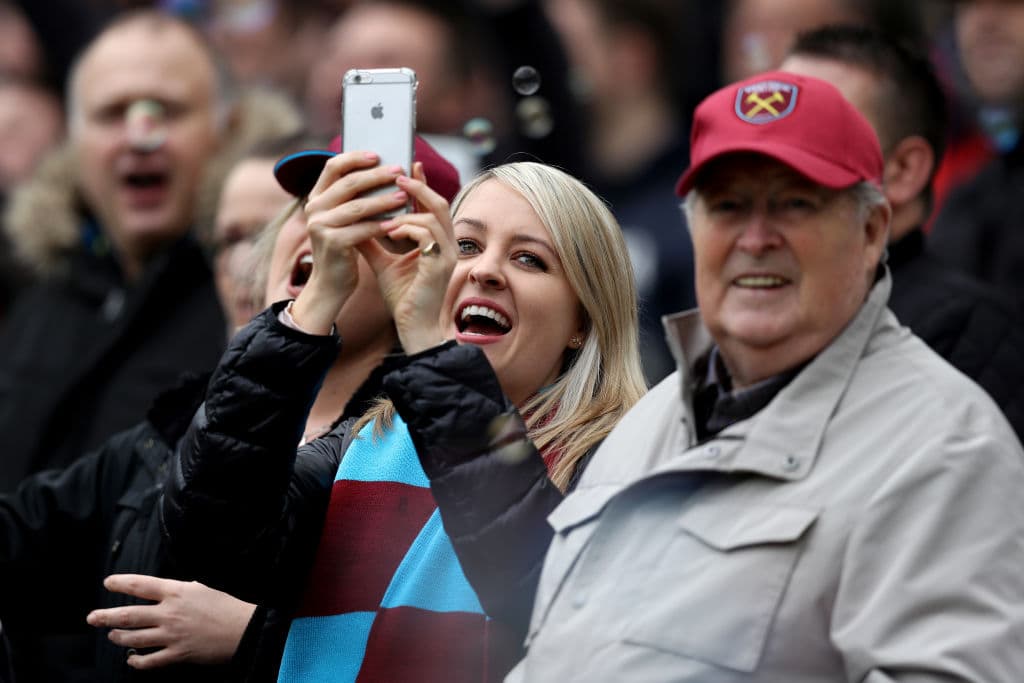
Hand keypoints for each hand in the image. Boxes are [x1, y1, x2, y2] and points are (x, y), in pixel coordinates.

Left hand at [86, 574, 255, 668]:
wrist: (245, 628)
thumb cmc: (228, 604)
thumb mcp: (204, 586)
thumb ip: (181, 588)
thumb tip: (166, 590)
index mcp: (176, 592)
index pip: (140, 585)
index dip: (120, 583)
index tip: (108, 583)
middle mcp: (169, 613)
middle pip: (129, 614)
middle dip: (106, 616)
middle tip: (92, 618)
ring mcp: (171, 636)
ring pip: (134, 638)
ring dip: (118, 637)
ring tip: (111, 635)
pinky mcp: (178, 654)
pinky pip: (149, 661)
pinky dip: (137, 661)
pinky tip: (132, 659)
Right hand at [290, 151, 407, 333]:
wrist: (331, 285)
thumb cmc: (344, 248)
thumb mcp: (345, 219)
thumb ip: (355, 198)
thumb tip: (384, 171)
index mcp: (317, 197)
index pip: (332, 167)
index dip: (354, 157)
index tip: (377, 154)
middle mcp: (314, 208)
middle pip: (348, 183)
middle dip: (376, 176)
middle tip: (399, 171)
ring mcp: (320, 226)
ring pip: (357, 206)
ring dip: (383, 200)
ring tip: (404, 196)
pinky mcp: (332, 243)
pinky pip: (362, 230)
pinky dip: (381, 225)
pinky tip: (397, 223)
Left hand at [358, 162, 455, 353]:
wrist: (413, 327)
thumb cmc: (403, 297)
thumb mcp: (383, 263)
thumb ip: (372, 241)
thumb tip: (353, 219)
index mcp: (436, 242)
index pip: (431, 205)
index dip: (420, 183)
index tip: (406, 165)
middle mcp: (446, 244)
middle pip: (439, 202)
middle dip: (418, 185)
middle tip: (395, 174)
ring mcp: (447, 254)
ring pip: (434, 215)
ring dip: (407, 210)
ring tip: (384, 213)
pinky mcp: (441, 266)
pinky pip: (426, 235)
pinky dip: (407, 228)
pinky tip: (389, 231)